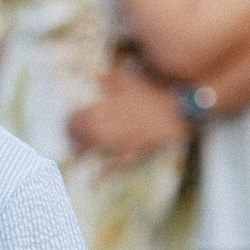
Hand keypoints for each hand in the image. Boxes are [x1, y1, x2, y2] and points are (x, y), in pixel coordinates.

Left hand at [65, 65, 188, 161]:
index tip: (68, 124)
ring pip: (99, 147)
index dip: (71, 121)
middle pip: (86, 133)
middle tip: (69, 141)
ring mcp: (126, 136)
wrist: (181, 106)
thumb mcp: (132, 80)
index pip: (82, 115)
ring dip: (85, 152)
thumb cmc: (156, 90)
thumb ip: (111, 79)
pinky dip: (108, 168)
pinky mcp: (139, 148)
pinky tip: (99, 174)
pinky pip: (120, 161)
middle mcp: (115, 122)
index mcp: (111, 104)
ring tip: (77, 155)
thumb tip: (94, 75)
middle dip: (74, 138)